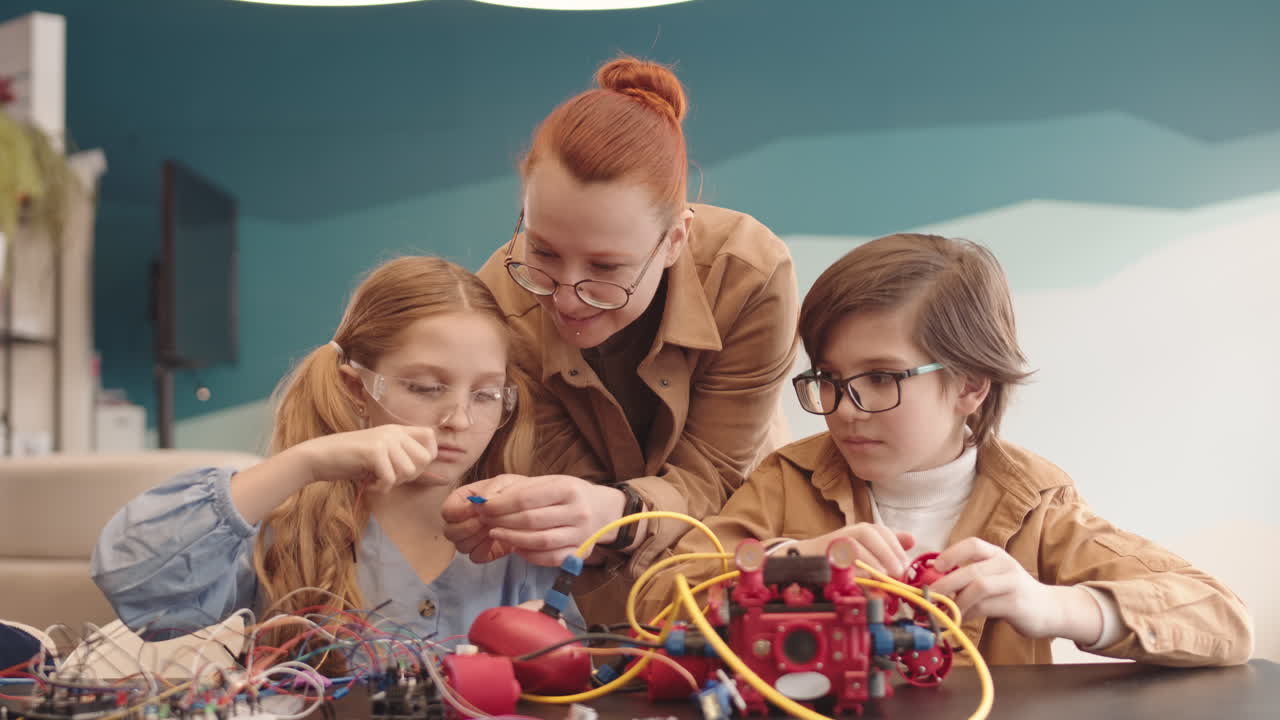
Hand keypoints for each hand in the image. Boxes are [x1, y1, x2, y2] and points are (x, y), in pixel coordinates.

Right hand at [294, 424, 438, 492]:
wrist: (319, 457)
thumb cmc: (349, 461)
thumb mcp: (381, 456)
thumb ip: (402, 459)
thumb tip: (437, 476)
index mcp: (396, 430)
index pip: (431, 437)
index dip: (428, 455)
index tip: (411, 469)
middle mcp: (393, 431)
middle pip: (425, 458)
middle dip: (411, 475)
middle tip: (390, 478)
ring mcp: (384, 439)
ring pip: (409, 471)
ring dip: (393, 483)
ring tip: (375, 480)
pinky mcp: (374, 451)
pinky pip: (390, 478)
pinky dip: (380, 488)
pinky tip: (367, 484)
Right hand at [442, 475, 523, 562]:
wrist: (531, 507)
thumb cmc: (514, 491)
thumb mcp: (503, 483)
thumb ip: (489, 491)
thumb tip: (479, 503)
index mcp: (461, 500)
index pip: (447, 511)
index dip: (459, 512)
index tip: (476, 510)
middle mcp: (461, 520)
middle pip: (450, 532)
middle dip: (468, 528)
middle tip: (486, 521)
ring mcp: (470, 537)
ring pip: (461, 546)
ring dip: (478, 538)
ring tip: (494, 527)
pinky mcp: (482, 551)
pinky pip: (475, 556)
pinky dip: (485, 550)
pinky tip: (497, 538)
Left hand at [443, 474, 626, 566]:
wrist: (604, 510)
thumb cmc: (570, 494)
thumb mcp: (551, 482)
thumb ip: (522, 490)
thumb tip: (487, 500)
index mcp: (568, 488)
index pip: (526, 498)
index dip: (500, 504)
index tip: (482, 506)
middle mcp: (578, 512)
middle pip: (530, 520)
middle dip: (502, 521)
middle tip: (485, 520)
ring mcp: (581, 535)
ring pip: (539, 541)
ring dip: (512, 539)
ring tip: (496, 533)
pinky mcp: (580, 553)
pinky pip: (549, 558)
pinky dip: (529, 555)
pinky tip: (516, 547)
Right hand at [795, 523, 914, 577]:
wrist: (805, 562)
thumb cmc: (840, 558)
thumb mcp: (868, 551)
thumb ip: (888, 546)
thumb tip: (912, 540)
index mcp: (862, 531)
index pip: (882, 531)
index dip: (895, 546)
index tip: (904, 564)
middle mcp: (849, 532)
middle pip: (870, 533)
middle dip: (887, 552)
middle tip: (897, 571)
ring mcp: (835, 541)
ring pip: (854, 543)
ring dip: (872, 559)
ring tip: (884, 575)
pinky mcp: (823, 554)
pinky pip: (838, 558)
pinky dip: (852, 567)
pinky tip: (862, 577)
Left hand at [932, 538, 1068, 639]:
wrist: (1049, 609)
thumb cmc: (1012, 591)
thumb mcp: (992, 576)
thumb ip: (968, 574)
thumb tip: (932, 578)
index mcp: (996, 554)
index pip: (973, 544)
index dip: (952, 553)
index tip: (936, 567)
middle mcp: (1005, 564)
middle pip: (971, 570)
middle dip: (946, 583)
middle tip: (930, 596)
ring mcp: (1013, 584)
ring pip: (978, 588)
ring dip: (957, 601)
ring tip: (945, 611)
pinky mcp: (1016, 604)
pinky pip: (986, 607)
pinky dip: (968, 614)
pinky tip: (960, 619)